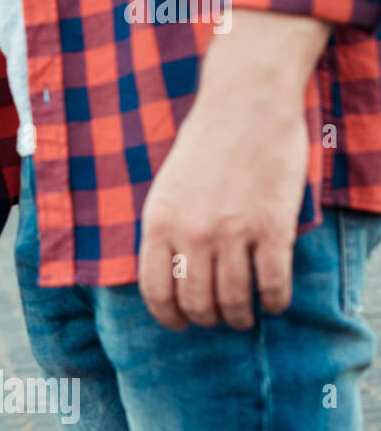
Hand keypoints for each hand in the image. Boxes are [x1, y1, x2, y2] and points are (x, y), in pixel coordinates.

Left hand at [138, 9, 330, 331]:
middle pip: (196, 302)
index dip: (168, 317)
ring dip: (241, 317)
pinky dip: (274, 302)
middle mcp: (191, 233)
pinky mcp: (272, 228)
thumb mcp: (165, 189)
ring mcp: (232, 232)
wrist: (244, 106)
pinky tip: (274, 303)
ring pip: (234, 300)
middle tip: (218, 318)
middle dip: (207, 319)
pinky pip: (273, 284)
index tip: (180, 325)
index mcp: (158, 223)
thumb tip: (169, 277)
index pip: (155, 291)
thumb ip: (165, 231)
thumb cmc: (204, 146)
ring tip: (245, 316)